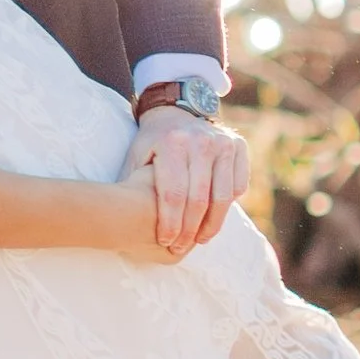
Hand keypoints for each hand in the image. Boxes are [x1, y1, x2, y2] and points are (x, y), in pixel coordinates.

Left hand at [130, 109, 249, 258]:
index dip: (171, 224)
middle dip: (189, 230)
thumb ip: (132, 184)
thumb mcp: (137, 157)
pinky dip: (227, 206)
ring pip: (222, 197)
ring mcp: (223, 143)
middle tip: (181, 247)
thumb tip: (121, 219)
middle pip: (199, 200)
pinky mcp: (238, 146)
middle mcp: (201, 142)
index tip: (165, 242)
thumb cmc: (153, 142)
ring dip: (212, 225)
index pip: (174, 195)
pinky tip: (213, 217)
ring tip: (200, 240)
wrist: (177, 111)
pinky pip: (237, 186)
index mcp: (172, 144)